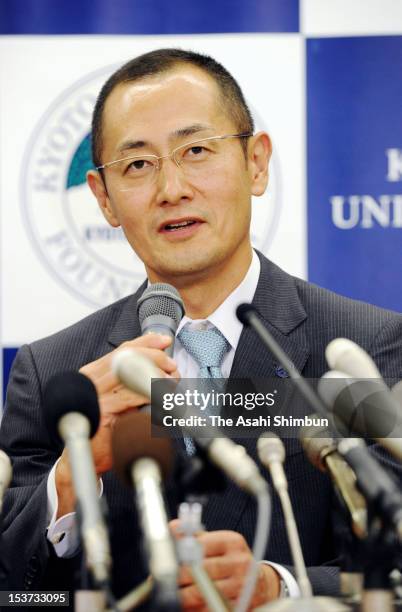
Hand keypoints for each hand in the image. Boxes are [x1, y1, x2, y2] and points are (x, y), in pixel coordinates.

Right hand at [55, 334, 178, 515]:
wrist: (82, 457)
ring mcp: (96, 395)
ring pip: (132, 373)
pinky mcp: (104, 413)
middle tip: (172, 368)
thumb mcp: (115, 396)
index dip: (146, 341)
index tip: (164, 341)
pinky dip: (152, 395)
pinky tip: (164, 399)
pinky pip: (133, 397)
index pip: (123, 349)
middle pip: (128, 356)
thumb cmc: (102, 427)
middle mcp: (91, 380)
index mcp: (93, 372)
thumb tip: (157, 360)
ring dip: (157, 376)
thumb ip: (129, 379)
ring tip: (172, 384)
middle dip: (156, 358)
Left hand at [170, 521, 280, 609]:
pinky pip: (210, 609)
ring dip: (184, 596)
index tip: (167, 560)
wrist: (260, 583)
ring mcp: (242, 586)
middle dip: (179, 577)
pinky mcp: (240, 605)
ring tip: (175, 594)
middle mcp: (240, 562)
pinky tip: (190, 605)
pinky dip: (196, 609)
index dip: (180, 554)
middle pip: (200, 571)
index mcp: (232, 542)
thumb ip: (195, 536)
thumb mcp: (218, 542)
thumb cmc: (232, 560)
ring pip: (203, 593)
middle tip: (165, 580)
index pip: (199, 545)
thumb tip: (174, 527)